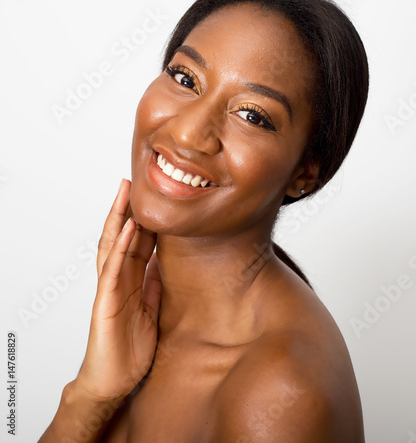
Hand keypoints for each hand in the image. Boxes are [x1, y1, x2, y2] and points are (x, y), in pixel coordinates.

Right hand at [75, 178, 160, 401]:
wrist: (114, 380)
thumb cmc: (130, 347)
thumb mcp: (150, 308)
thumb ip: (153, 285)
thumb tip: (163, 262)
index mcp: (130, 281)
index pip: (136, 243)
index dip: (142, 220)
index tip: (151, 198)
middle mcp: (118, 279)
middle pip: (121, 237)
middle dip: (126, 210)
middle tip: (131, 182)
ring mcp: (110, 288)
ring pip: (113, 246)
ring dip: (119, 218)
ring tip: (125, 192)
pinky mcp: (105, 302)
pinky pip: (113, 269)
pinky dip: (120, 246)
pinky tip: (127, 228)